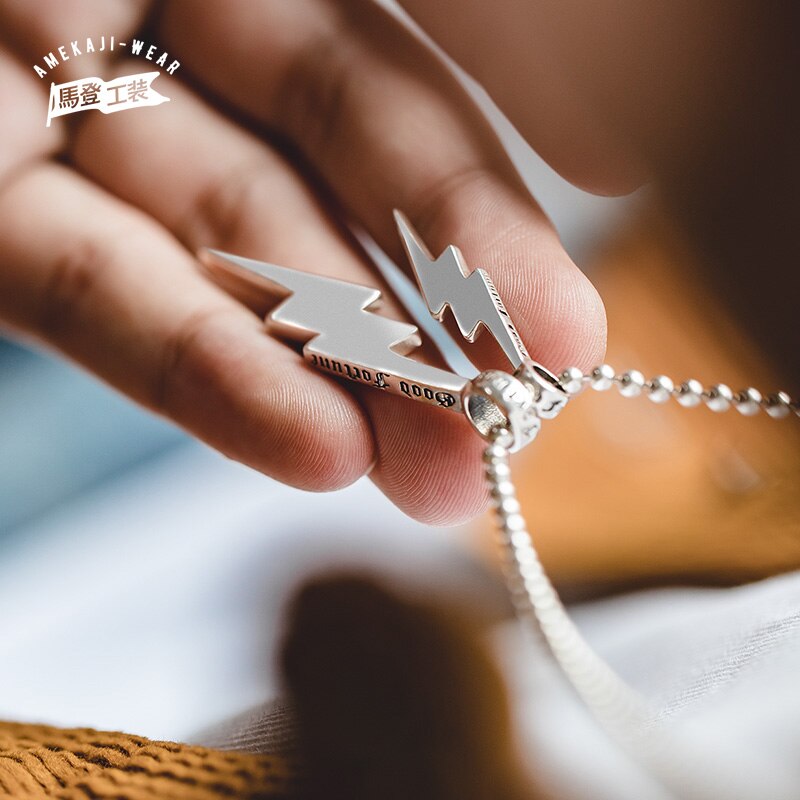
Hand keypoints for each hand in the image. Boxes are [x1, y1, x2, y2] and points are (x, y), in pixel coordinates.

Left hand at [0, 0, 604, 524]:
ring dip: (341, 378)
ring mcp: (66, 117)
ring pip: (233, 258)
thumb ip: (457, 22)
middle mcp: (164, 11)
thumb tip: (606, 123)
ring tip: (439, 479)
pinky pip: (97, 295)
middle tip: (527, 420)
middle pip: (334, 181)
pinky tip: (314, 454)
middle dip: (440, 307)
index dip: (491, 188)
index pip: (390, 80)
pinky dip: (206, 377)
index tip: (572, 301)